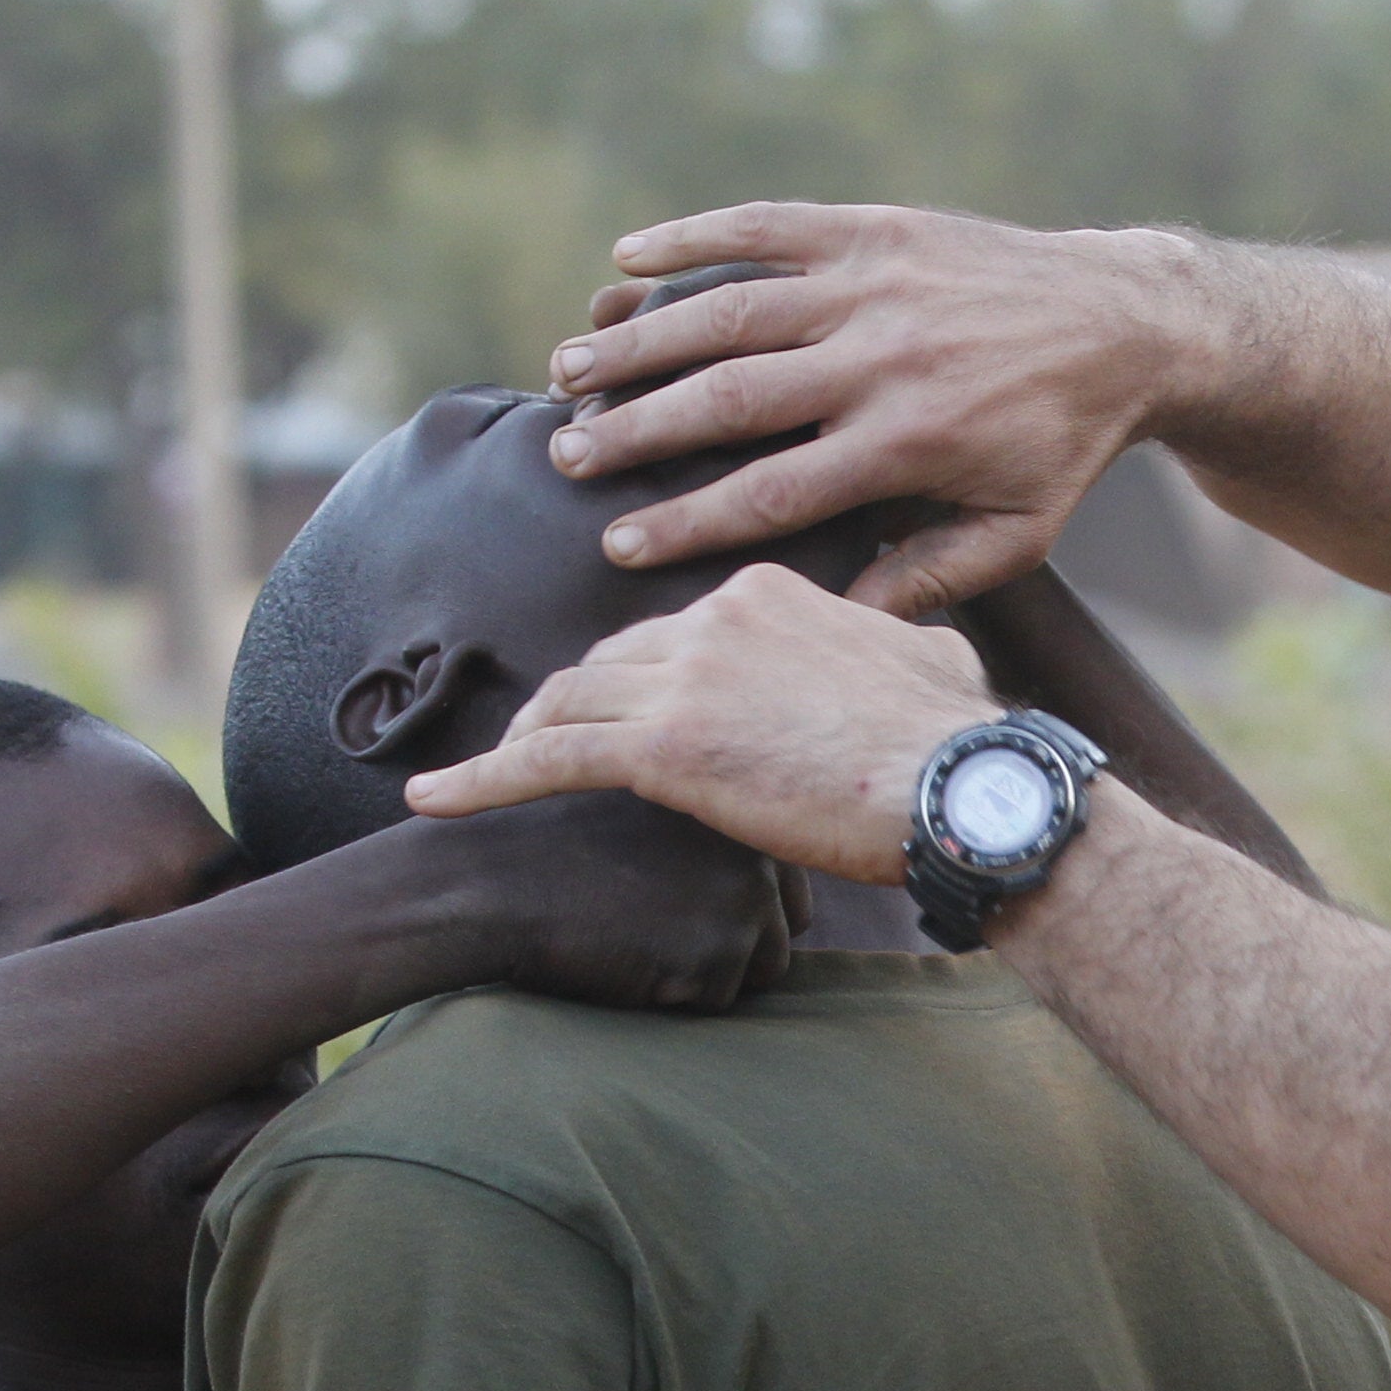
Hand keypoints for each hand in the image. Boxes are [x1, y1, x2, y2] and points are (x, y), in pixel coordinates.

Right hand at [375, 796, 802, 1011]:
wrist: (484, 877)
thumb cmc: (547, 846)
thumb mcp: (636, 804)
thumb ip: (701, 830)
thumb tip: (767, 893)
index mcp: (737, 795)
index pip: (782, 879)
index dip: (727, 903)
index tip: (668, 896)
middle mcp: (755, 836)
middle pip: (780, 926)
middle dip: (726, 940)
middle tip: (645, 917)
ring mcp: (744, 891)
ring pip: (755, 968)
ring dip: (701, 971)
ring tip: (629, 931)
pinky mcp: (720, 946)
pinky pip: (713, 1000)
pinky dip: (670, 995)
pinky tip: (618, 955)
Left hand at [402, 565, 998, 881]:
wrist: (956, 785)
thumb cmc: (956, 735)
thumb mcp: (924, 650)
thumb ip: (885, 634)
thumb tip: (905, 640)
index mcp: (763, 591)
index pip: (669, 627)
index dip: (638, 673)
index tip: (626, 706)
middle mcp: (711, 618)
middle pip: (608, 660)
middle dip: (571, 702)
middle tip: (541, 741)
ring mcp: (682, 680)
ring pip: (567, 702)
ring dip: (524, 738)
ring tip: (488, 773)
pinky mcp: (663, 750)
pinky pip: (547, 761)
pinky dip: (481, 780)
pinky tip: (433, 799)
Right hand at [538, 205, 1202, 617]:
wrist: (1126, 324)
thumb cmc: (1062, 445)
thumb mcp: (1016, 534)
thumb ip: (927, 578)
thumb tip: (837, 617)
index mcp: (907, 444)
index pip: (772, 493)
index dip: (687, 522)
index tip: (618, 547)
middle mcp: (880, 359)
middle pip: (728, 399)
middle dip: (636, 429)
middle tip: (566, 455)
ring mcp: (872, 283)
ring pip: (729, 310)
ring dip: (639, 337)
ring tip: (569, 367)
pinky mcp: (873, 227)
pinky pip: (764, 225)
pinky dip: (689, 237)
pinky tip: (622, 259)